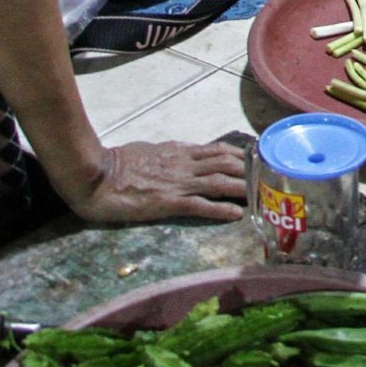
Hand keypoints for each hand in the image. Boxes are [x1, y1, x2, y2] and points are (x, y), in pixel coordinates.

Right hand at [57, 140, 248, 225]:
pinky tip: (236, 215)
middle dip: (250, 170)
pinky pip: (201, 205)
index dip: (240, 156)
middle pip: (226, 164)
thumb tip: (180, 153)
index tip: (257, 159)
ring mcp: (178, 183)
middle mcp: (183, 165)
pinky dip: (221, 209)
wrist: (96, 175)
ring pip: (220, 182)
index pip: (216, 151)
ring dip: (243, 188)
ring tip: (262, 195)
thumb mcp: (147, 151)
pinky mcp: (169, 202)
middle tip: (269, 177)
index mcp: (177, 152)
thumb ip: (166, 154)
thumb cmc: (115, 164)